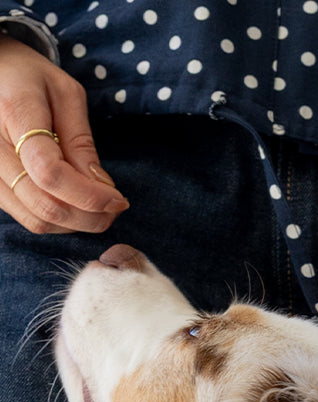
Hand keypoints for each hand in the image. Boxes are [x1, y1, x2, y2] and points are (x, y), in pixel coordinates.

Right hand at [0, 34, 127, 232]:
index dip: (89, 196)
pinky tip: (74, 204)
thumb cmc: (29, 78)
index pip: (50, 172)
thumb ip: (80, 140)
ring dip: (75, 223)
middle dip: (90, 216)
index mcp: (14, 112)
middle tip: (115, 207)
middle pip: (45, 205)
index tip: (118, 199)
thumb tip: (101, 186)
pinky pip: (27, 217)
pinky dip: (58, 220)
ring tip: (98, 206)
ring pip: (36, 219)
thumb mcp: (65, 94)